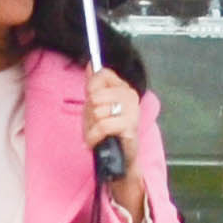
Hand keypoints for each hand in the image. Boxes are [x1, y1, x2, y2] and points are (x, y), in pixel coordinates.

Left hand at [82, 67, 146, 222]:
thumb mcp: (96, 106)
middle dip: (89, 113)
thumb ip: (94, 85)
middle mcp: (131, 96)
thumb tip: (90, 63)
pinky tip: (96, 141)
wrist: (119, 158)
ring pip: (97, 110)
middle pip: (96, 95)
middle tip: (95, 124)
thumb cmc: (107, 132)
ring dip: (91, 127)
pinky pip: (103, 126)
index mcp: (123, 88)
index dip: (91, 88)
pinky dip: (94, 136)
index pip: (102, 74)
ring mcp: (132, 111)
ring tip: (97, 134)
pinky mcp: (130, 127)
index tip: (92, 101)